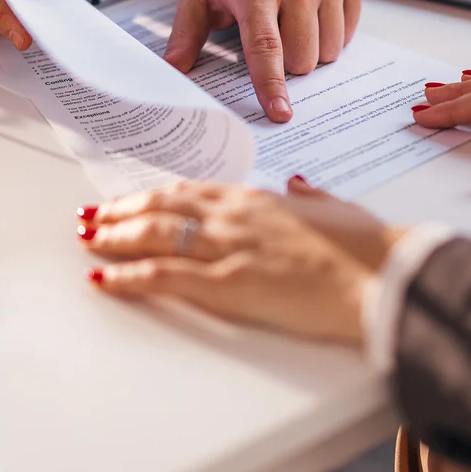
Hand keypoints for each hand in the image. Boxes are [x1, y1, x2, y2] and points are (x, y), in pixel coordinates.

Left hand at [78, 177, 403, 344]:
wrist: (382, 276)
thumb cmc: (368, 249)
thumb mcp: (338, 210)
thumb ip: (312, 198)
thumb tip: (299, 187)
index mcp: (259, 199)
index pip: (191, 192)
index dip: (155, 196)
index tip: (133, 200)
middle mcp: (235, 216)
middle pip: (163, 208)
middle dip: (122, 212)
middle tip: (93, 217)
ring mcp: (228, 248)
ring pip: (154, 235)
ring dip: (114, 237)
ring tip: (88, 240)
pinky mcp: (228, 284)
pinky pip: (164, 277)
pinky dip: (129, 276)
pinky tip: (105, 278)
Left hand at [163, 0, 362, 123]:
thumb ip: (186, 32)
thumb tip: (172, 68)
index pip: (266, 47)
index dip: (272, 84)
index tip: (280, 112)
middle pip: (303, 57)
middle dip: (289, 62)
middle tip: (275, 37)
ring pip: (330, 49)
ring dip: (312, 48)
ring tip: (293, 22)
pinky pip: (349, 29)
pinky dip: (332, 30)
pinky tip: (314, 11)